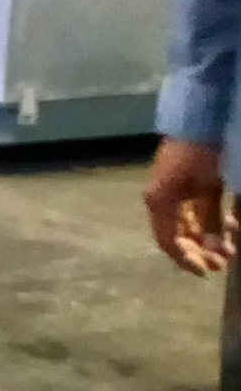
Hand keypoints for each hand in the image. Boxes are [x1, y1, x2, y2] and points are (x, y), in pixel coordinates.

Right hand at [145, 137, 231, 273]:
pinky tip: (229, 226)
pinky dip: (213, 221)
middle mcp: (164, 199)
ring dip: (209, 238)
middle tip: (222, 264)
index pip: (169, 241)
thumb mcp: (207, 188)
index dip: (186, 260)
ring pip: (192, 224)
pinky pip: (199, 210)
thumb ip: (210, 219)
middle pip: (180, 235)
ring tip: (229, 248)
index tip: (205, 272)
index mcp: (160, 202)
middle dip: (201, 251)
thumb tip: (214, 248)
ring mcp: (177, 191)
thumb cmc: (198, 153)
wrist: (201, 117)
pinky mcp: (190, 183)